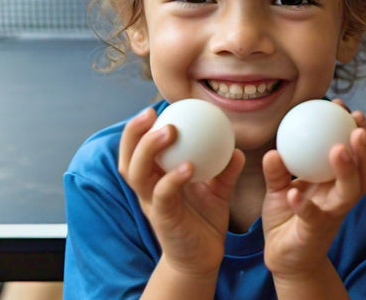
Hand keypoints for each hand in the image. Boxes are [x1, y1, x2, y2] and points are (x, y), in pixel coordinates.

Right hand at [118, 107, 244, 275]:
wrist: (203, 257)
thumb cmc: (204, 219)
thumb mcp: (217, 190)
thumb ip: (225, 169)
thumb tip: (237, 148)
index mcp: (155, 177)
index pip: (137, 149)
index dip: (138, 128)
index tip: (154, 107)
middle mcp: (148, 189)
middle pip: (128, 157)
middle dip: (134, 133)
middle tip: (152, 113)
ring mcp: (153, 204)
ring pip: (137, 174)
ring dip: (149, 149)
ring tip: (169, 130)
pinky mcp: (163, 220)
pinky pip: (163, 195)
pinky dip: (173, 178)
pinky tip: (190, 166)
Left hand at [261, 100, 365, 277]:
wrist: (284, 256)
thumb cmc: (288, 215)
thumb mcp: (279, 186)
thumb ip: (277, 169)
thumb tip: (273, 150)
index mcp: (335, 183)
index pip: (355, 154)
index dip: (355, 131)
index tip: (343, 107)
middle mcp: (340, 198)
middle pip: (365, 173)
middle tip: (357, 126)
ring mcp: (331, 216)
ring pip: (349, 193)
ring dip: (347, 170)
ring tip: (339, 149)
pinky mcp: (315, 234)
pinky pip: (312, 218)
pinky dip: (305, 205)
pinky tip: (294, 193)